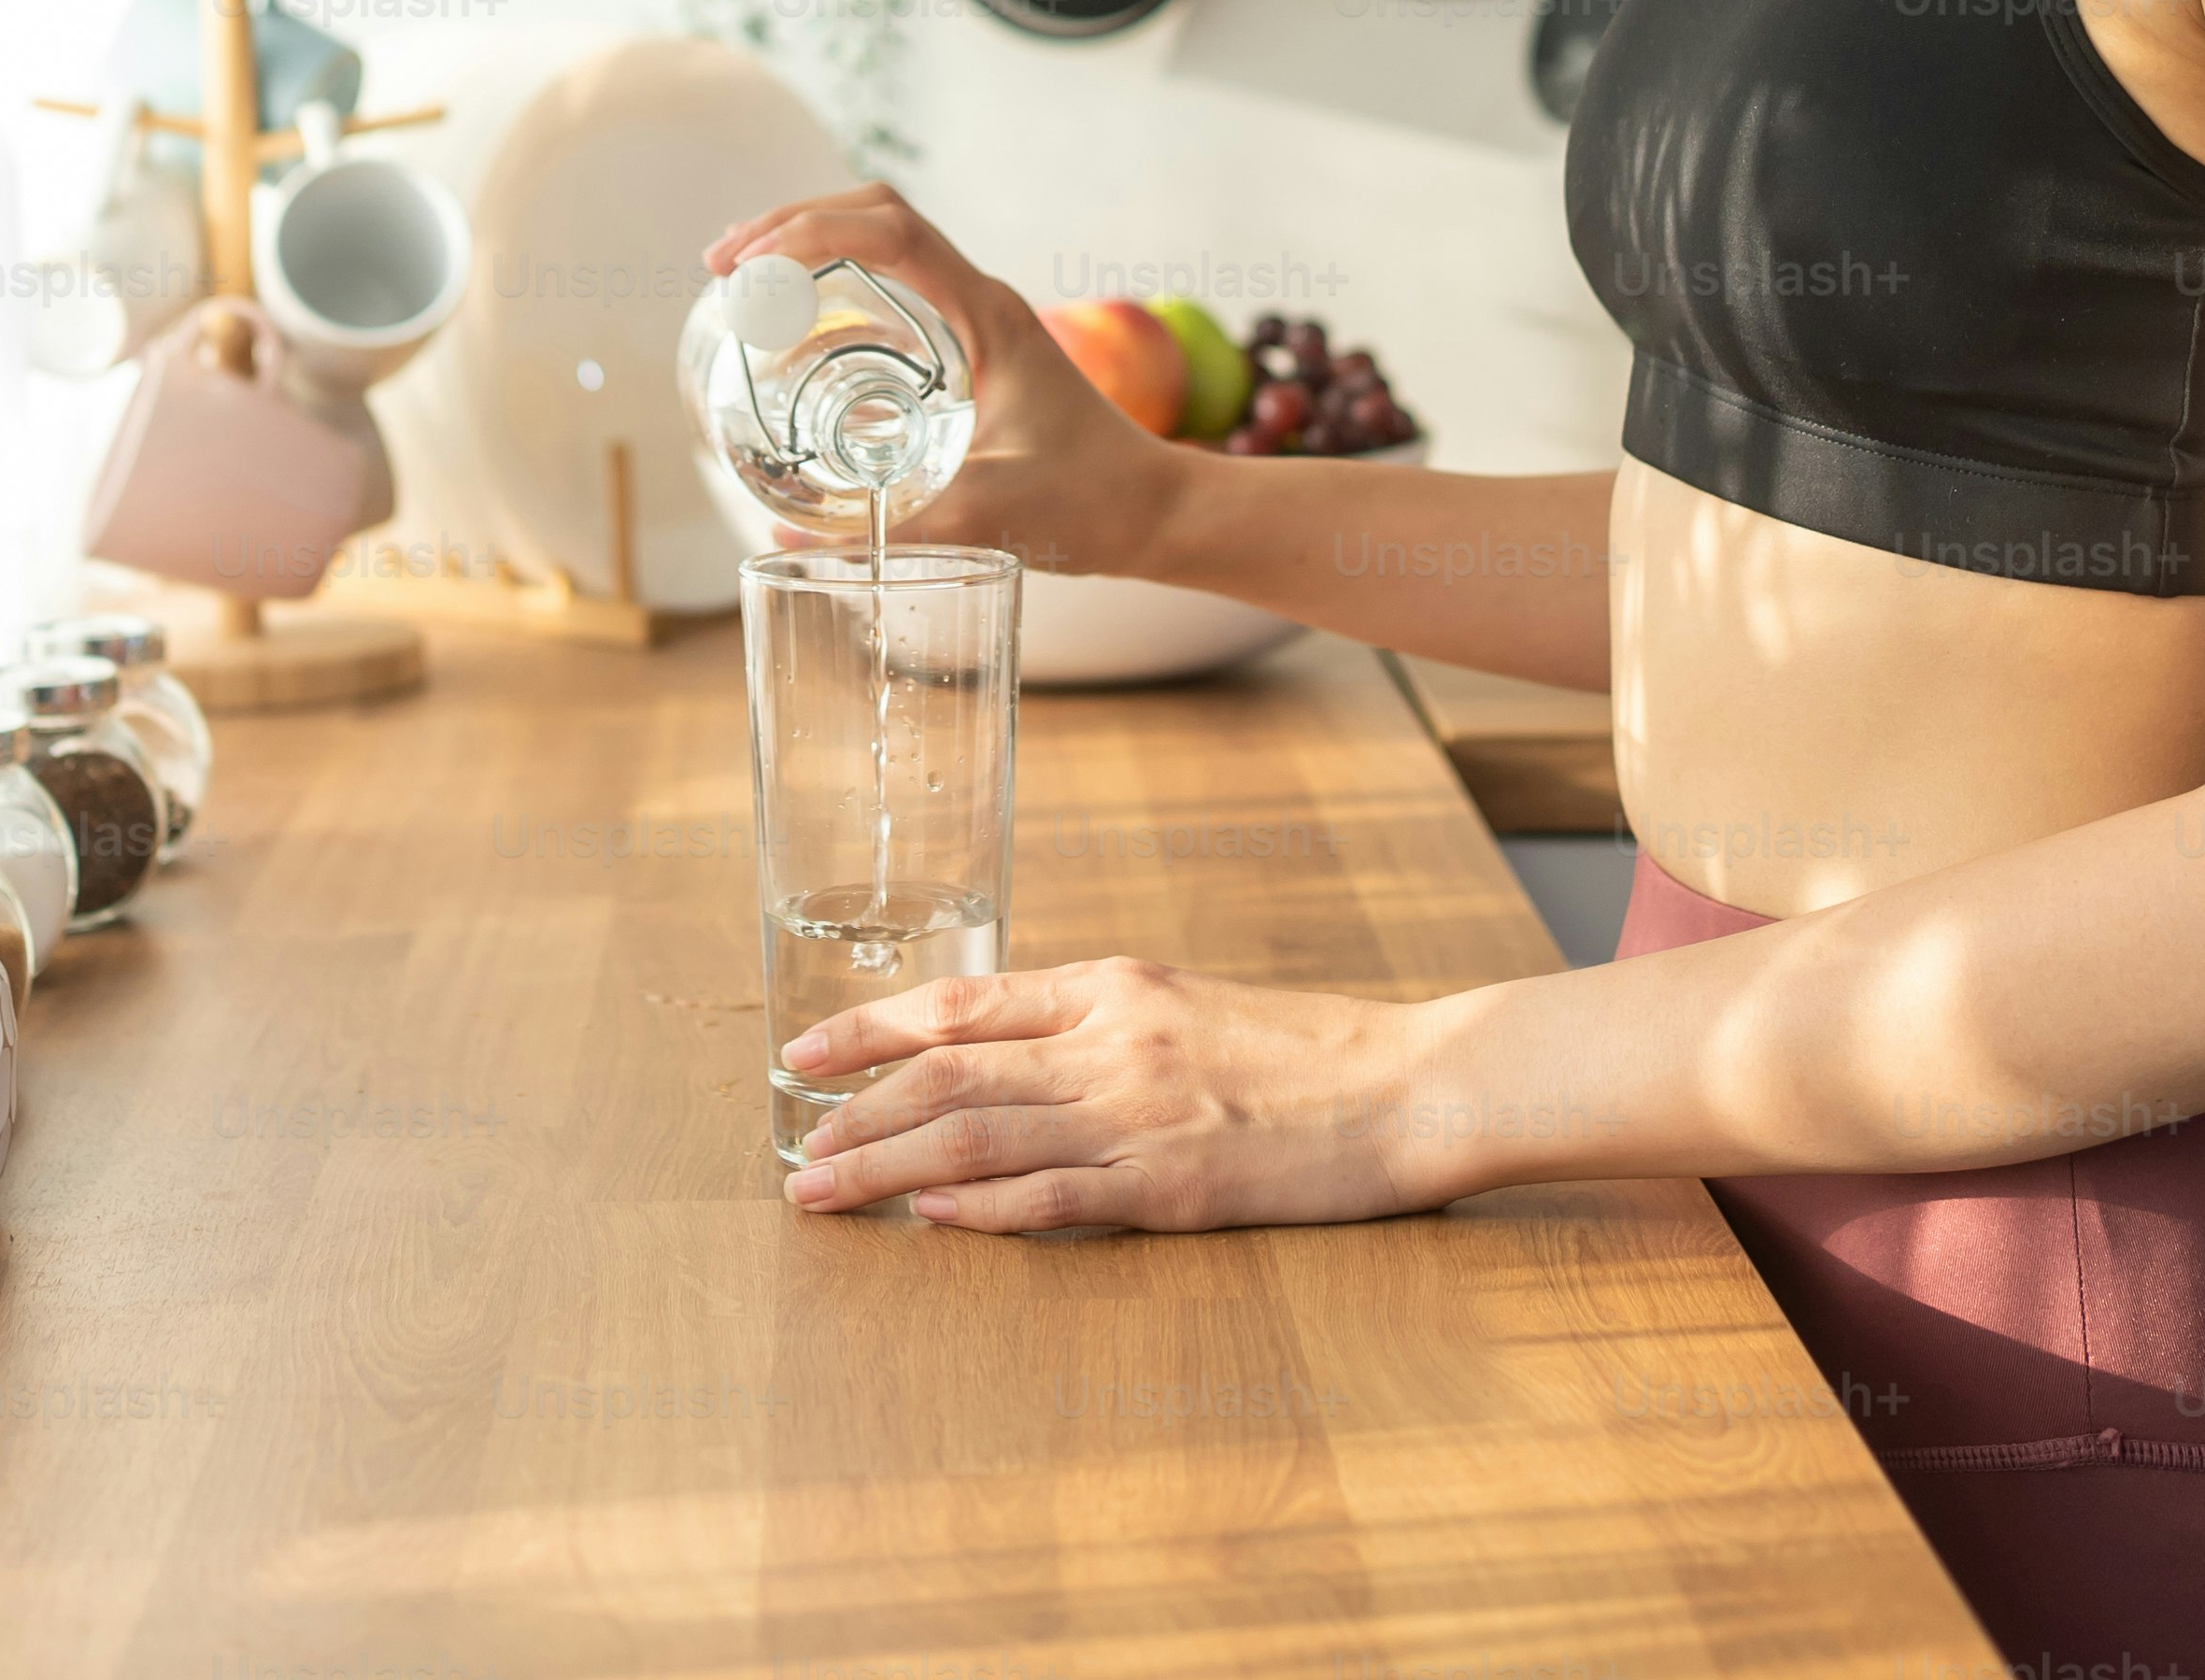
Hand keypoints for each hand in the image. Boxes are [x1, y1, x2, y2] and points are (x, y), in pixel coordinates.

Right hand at [701, 184, 1188, 581]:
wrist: (1156, 513)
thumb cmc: (1089, 504)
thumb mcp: (983, 513)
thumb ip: (887, 524)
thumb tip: (781, 532)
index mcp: (986, 315)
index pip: (891, 230)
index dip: (809, 230)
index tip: (748, 265)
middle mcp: (981, 301)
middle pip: (877, 216)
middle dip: (793, 225)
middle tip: (726, 268)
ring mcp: (979, 320)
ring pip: (886, 245)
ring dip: (814, 248)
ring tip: (746, 287)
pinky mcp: (975, 349)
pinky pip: (898, 291)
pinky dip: (840, 291)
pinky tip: (800, 339)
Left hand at [777, 956, 1452, 1232]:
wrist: (1411, 1083)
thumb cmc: (1307, 1049)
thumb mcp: (1188, 1005)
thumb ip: (1099, 1023)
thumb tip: (1006, 1055)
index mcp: (1113, 986)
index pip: (960, 1001)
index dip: (868, 1026)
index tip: (802, 1056)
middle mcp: (1111, 1038)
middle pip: (947, 1070)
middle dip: (854, 1110)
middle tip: (793, 1149)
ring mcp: (1139, 1111)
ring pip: (978, 1133)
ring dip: (886, 1164)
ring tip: (822, 1191)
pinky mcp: (1173, 1185)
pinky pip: (1055, 1195)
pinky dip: (980, 1208)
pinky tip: (927, 1217)